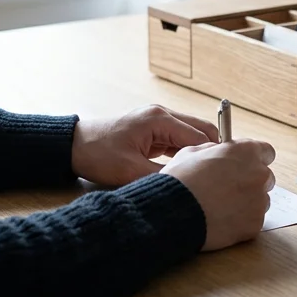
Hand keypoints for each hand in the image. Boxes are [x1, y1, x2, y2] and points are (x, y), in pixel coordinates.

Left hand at [70, 104, 218, 186]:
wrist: (73, 145)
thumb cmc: (98, 154)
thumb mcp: (131, 171)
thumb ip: (164, 175)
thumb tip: (188, 183)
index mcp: (159, 119)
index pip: (199, 136)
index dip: (212, 154)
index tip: (223, 172)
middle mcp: (162, 114)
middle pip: (200, 129)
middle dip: (211, 149)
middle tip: (221, 173)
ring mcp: (157, 120)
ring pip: (191, 134)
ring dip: (199, 151)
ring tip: (208, 173)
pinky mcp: (152, 130)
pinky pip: (178, 139)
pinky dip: (186, 152)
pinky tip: (190, 168)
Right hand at [164, 139, 276, 250]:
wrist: (174, 213)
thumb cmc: (181, 181)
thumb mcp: (192, 152)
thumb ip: (214, 150)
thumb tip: (218, 154)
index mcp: (246, 152)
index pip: (266, 152)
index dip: (255, 158)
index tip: (246, 164)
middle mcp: (259, 174)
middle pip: (265, 177)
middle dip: (250, 181)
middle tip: (228, 188)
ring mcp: (259, 201)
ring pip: (260, 200)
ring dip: (247, 202)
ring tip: (221, 206)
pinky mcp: (254, 224)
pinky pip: (253, 220)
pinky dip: (241, 221)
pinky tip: (221, 219)